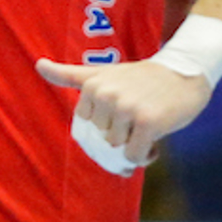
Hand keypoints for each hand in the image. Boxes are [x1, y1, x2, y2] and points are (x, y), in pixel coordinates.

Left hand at [35, 56, 212, 170]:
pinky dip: (145, 156)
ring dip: (134, 147)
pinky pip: (134, 156)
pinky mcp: (147, 122)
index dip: (104, 127)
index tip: (120, 114)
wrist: (184, 73)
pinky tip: (155, 140)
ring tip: (148, 126)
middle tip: (138, 118)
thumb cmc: (140, 78)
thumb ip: (69, 74)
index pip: (86, 128)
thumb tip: (38, 64)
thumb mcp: (102, 73)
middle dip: (121, 137)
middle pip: (102, 139)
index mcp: (91, 86)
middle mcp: (106, 95)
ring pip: (118, 149)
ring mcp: (126, 108)